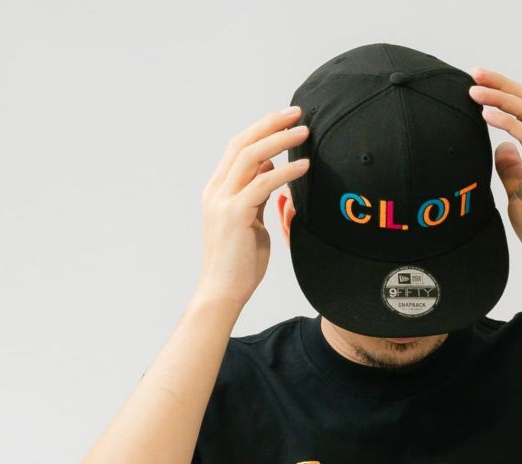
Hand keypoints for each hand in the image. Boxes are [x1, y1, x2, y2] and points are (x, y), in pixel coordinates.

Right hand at [193, 106, 310, 307]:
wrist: (222, 292)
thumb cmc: (240, 263)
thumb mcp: (251, 221)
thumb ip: (257, 195)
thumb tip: (273, 170)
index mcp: (218, 190)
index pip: (239, 148)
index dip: (262, 129)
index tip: (287, 119)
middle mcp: (217, 190)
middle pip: (243, 143)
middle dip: (271, 124)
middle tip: (298, 113)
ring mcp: (223, 201)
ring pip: (251, 157)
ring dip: (280, 141)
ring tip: (305, 132)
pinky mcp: (235, 215)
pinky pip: (263, 184)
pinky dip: (286, 172)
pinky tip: (304, 166)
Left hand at [467, 68, 521, 268]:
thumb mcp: (518, 195)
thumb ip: (510, 172)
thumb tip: (499, 150)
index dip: (501, 95)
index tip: (477, 86)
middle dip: (499, 84)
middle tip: (474, 73)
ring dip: (500, 96)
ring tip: (475, 88)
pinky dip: (506, 120)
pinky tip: (486, 114)